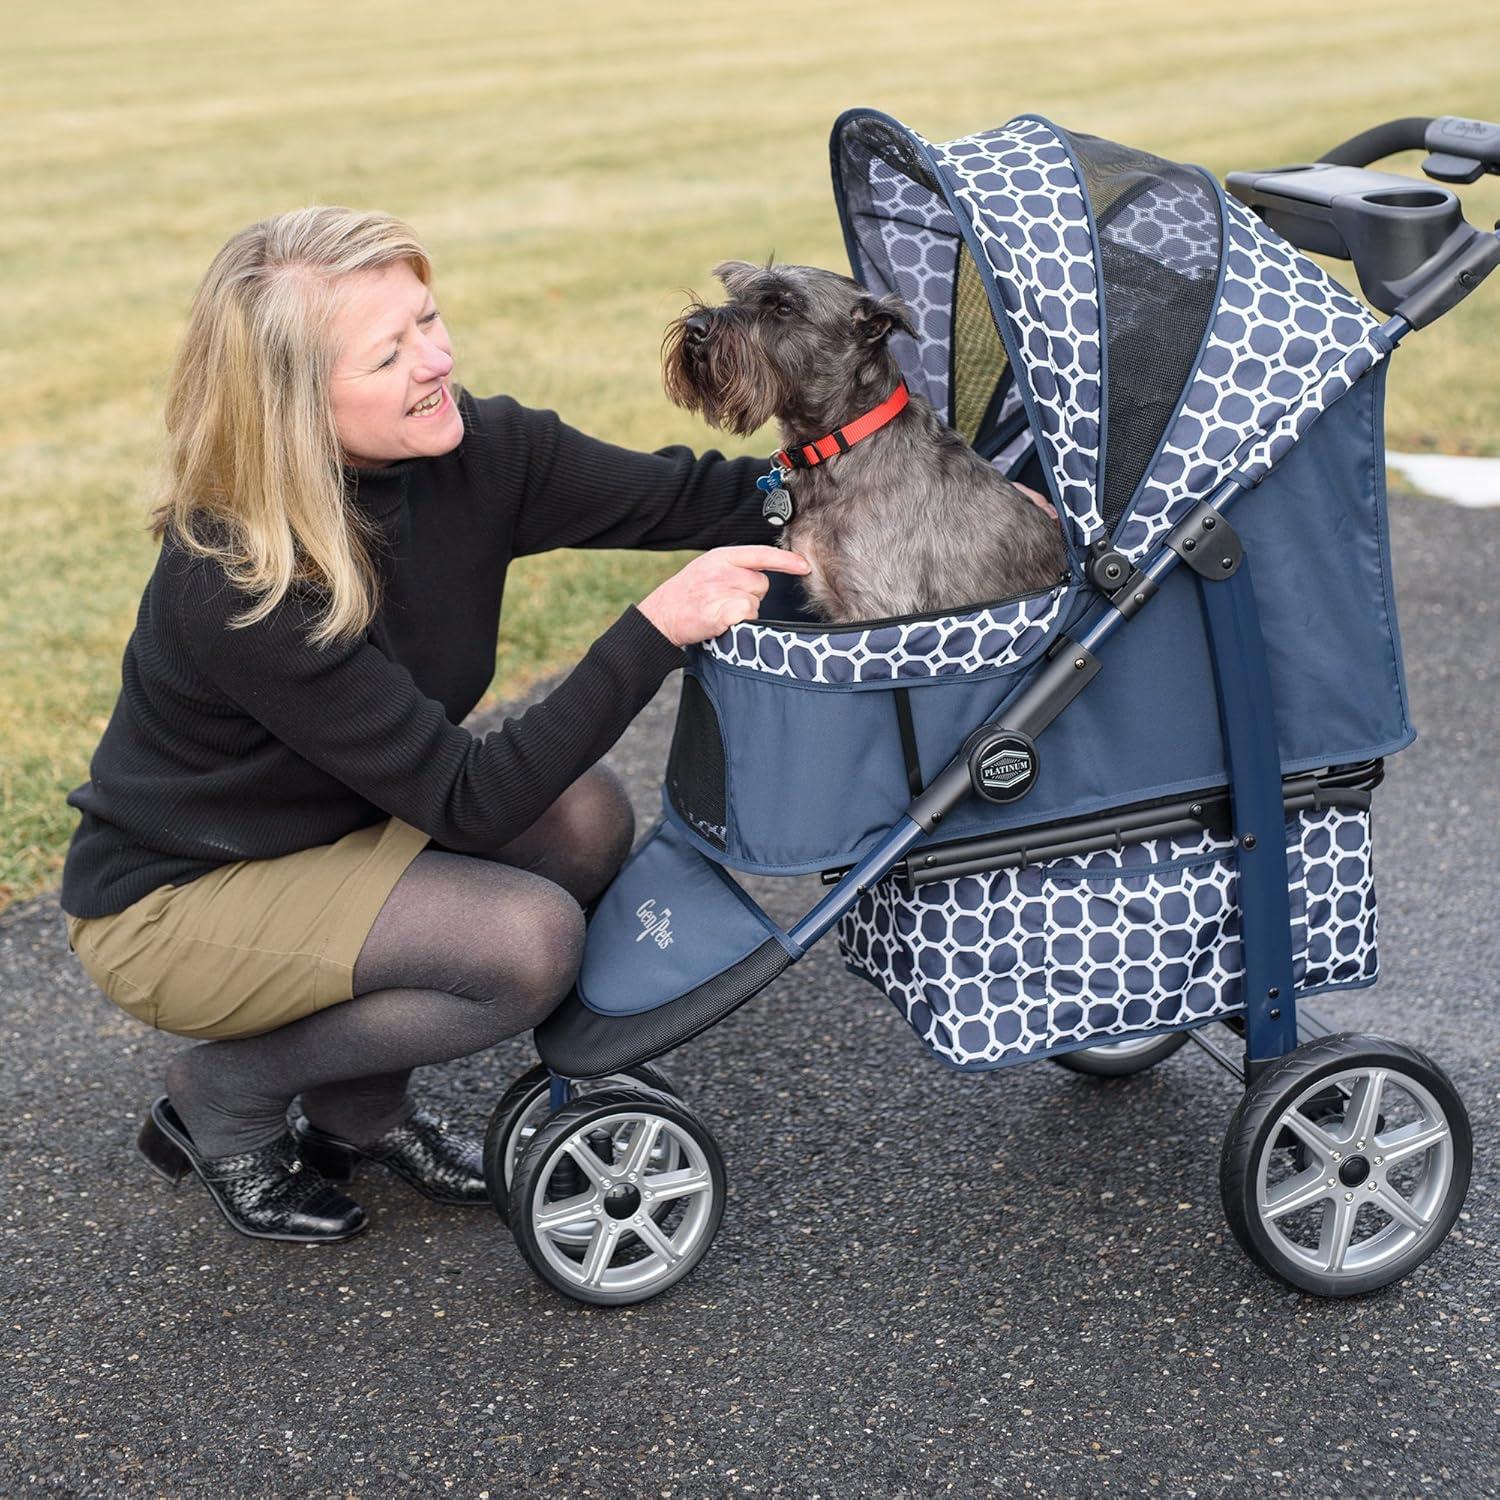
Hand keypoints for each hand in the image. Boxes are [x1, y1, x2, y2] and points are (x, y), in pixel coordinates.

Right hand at [637, 545, 811, 645]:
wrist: (659, 616)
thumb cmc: (687, 595)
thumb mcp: (707, 568)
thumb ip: (734, 566)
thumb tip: (765, 572)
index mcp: (721, 556)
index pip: (761, 554)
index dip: (785, 560)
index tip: (804, 565)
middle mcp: (721, 569)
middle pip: (762, 583)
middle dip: (752, 594)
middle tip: (726, 600)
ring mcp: (719, 590)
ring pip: (756, 601)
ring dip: (744, 610)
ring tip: (720, 610)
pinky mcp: (718, 611)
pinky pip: (747, 615)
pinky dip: (739, 622)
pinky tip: (720, 620)